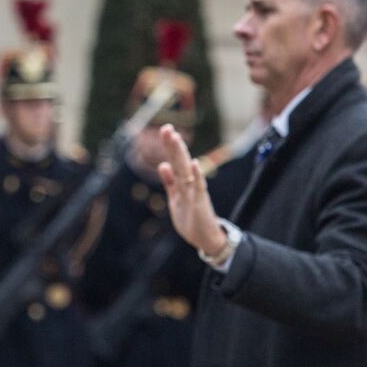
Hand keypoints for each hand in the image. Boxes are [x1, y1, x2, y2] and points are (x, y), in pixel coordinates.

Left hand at [155, 124, 225, 256]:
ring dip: (181, 154)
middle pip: (179, 161)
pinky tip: (194, 163)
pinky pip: (199, 187)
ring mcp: (195, 192)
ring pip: (186, 170)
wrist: (205, 239)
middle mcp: (189, 184)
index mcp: (181, 183)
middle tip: (166, 128)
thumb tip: (162, 165)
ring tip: (176, 138)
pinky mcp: (201, 203)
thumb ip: (169, 182)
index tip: (165, 130)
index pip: (174, 161)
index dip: (169, 147)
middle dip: (173, 145)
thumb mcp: (175, 199)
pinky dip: (197, 175)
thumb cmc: (191, 219)